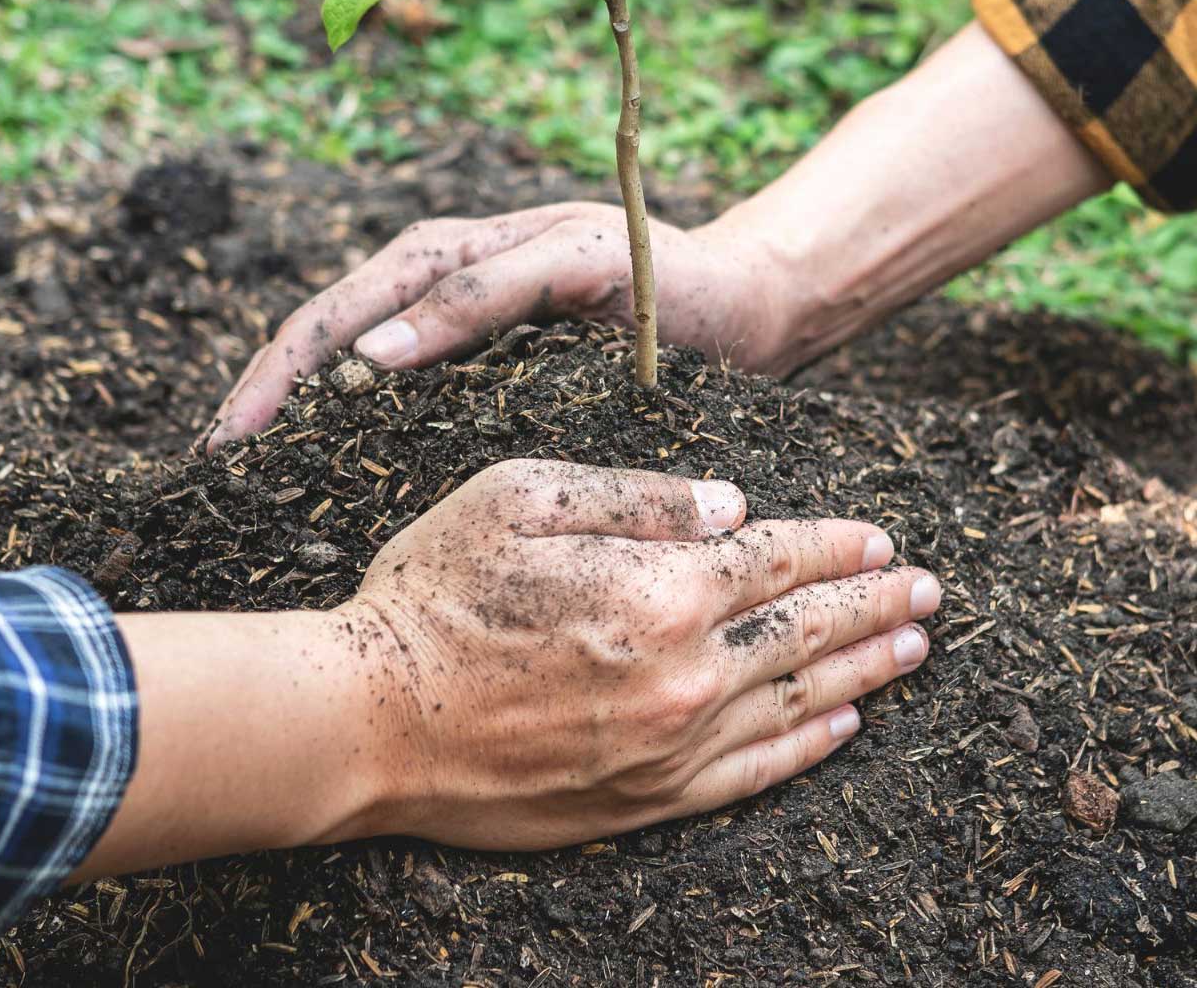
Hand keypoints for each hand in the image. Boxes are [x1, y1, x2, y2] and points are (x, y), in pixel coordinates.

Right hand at [80, 458, 940, 876]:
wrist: (367, 719)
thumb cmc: (433, 592)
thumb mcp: (521, 496)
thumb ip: (637, 496)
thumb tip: (734, 501)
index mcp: (659, 588)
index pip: (776, 558)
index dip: (834, 545)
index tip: (879, 538)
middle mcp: (684, 673)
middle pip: (805, 631)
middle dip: (873, 605)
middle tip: (928, 594)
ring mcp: (668, 746)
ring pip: (796, 703)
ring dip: (861, 673)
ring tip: (913, 651)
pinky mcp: (642, 800)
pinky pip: (751, 774)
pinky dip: (806, 748)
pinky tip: (840, 727)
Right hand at [207, 203, 776, 449]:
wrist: (740, 307)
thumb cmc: (666, 278)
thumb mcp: (578, 265)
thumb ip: (481, 294)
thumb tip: (368, 354)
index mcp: (451, 255)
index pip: (341, 309)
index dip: (280, 370)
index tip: (233, 434)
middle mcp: (442, 290)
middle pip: (329, 337)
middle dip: (268, 392)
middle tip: (216, 460)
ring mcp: (461, 334)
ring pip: (356, 370)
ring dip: (300, 413)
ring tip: (251, 474)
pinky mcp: (487, 372)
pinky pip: (406, 399)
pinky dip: (359, 428)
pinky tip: (336, 473)